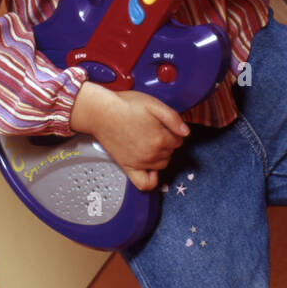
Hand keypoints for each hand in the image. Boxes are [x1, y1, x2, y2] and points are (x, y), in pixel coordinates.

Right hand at [71, 83, 189, 191]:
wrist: (100, 112)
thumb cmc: (124, 105)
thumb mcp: (153, 104)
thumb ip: (173, 118)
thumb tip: (185, 132)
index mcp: (160, 138)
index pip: (179, 140)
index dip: (173, 130)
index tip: (164, 124)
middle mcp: (152, 154)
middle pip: (171, 152)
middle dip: (167, 142)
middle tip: (155, 130)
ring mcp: (140, 163)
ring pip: (162, 164)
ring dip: (161, 155)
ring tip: (150, 142)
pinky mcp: (128, 167)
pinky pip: (145, 183)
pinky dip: (151, 180)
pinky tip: (150, 170)